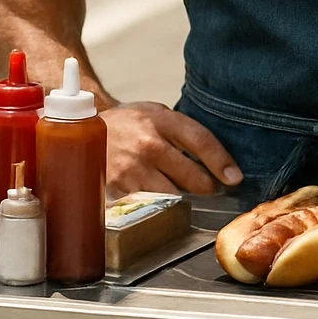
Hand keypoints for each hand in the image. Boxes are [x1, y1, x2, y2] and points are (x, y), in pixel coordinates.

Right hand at [103, 101, 242, 197]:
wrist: (83, 130)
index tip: (234, 178)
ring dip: (182, 198)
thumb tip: (218, 159)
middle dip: (206, 186)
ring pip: (173, 196)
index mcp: (160, 120)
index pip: (201, 141)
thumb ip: (182, 131)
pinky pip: (149, 204)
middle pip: (192, 176)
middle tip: (208, 188)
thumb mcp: (156, 114)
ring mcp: (131, 169)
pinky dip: (157, 204)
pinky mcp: (117, 189)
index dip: (221, 162)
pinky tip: (156, 198)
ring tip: (180, 191)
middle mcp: (147, 145)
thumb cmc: (127, 123)